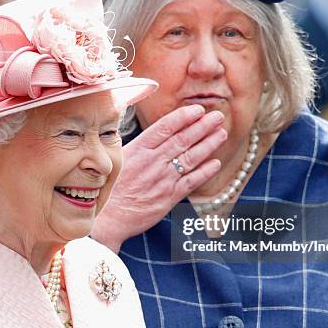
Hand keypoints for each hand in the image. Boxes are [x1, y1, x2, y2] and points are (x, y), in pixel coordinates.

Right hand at [92, 105, 225, 251]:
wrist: (107, 218)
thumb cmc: (109, 188)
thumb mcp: (117, 160)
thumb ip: (137, 146)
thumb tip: (153, 134)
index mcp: (138, 149)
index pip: (166, 127)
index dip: (184, 116)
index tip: (198, 109)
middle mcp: (153, 161)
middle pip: (183, 139)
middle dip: (202, 126)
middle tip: (217, 116)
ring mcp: (163, 179)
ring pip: (191, 157)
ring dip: (208, 144)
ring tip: (221, 133)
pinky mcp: (169, 197)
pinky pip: (192, 181)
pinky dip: (205, 171)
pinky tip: (216, 163)